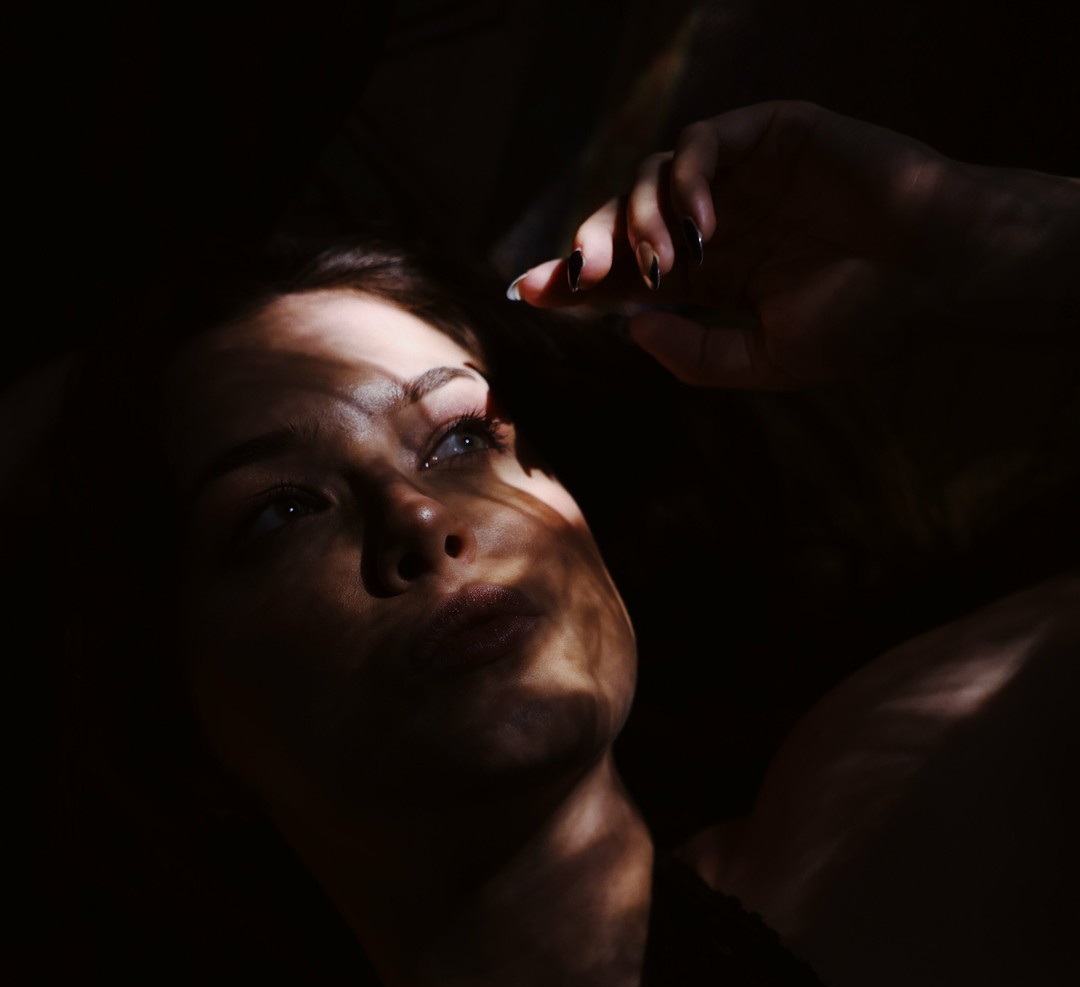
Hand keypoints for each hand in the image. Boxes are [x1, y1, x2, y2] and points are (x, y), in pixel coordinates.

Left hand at [509, 101, 999, 389]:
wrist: (936, 275)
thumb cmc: (864, 321)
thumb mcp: (767, 361)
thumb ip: (696, 354)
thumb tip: (627, 332)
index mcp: (710, 274)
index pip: (623, 275)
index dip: (571, 282)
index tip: (524, 296)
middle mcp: (715, 220)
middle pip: (622, 223)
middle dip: (588, 251)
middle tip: (576, 281)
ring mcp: (740, 175)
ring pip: (652, 177)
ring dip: (640, 219)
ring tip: (663, 262)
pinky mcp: (771, 133)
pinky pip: (706, 143)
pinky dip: (689, 179)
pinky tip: (701, 225)